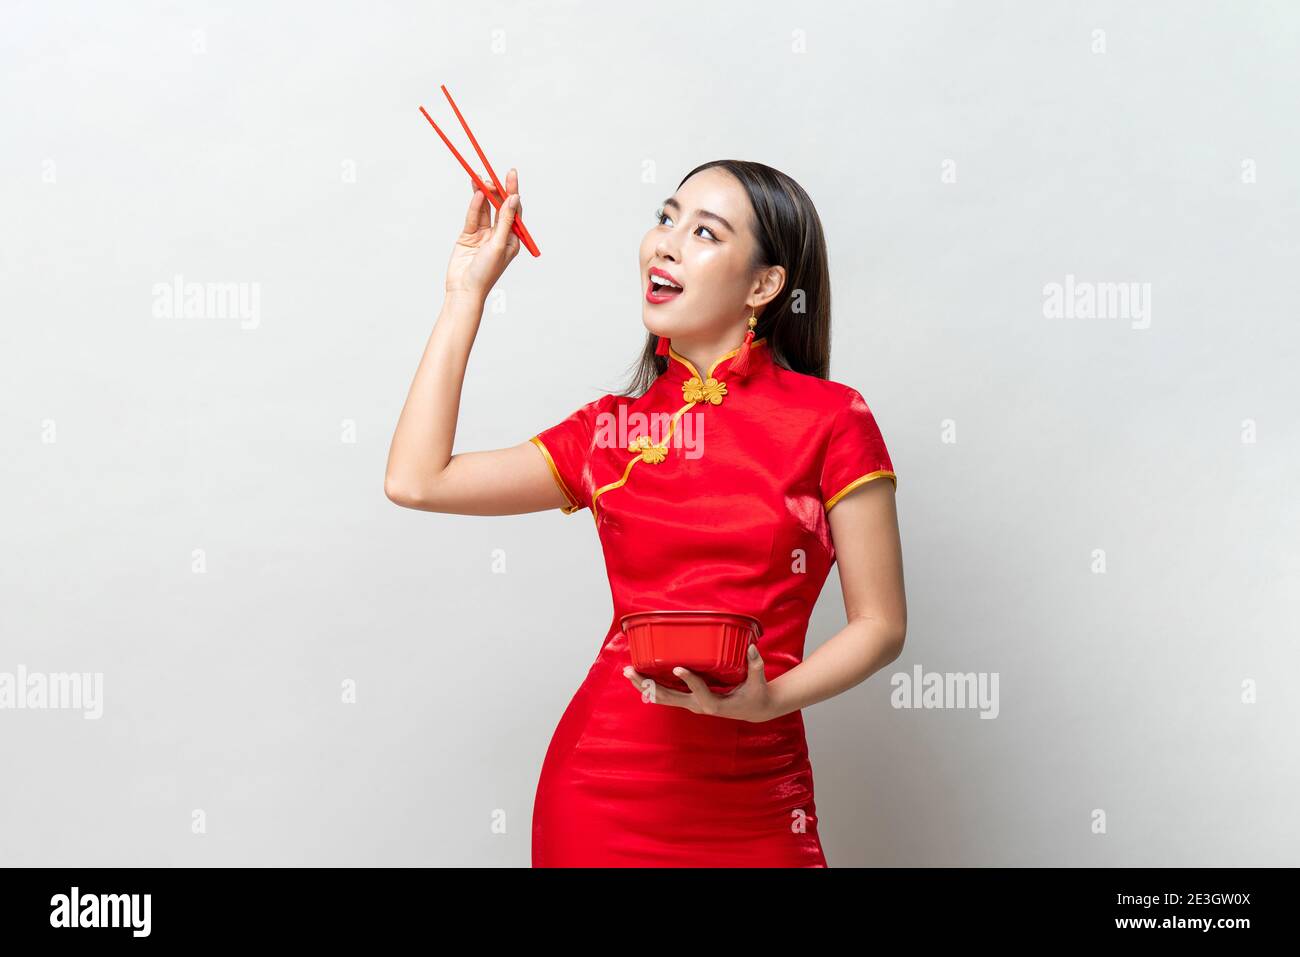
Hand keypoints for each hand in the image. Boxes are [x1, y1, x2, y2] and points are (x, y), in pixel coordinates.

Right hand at [444, 167, 523, 300]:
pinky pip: (473, 217)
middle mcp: (499, 235)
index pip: (514, 210)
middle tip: (490, 175)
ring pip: (484, 209)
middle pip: (499, 206)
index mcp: (513, 239)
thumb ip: (506, 220)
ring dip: (483, 194)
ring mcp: (483, 235)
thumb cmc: (485, 273)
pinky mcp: (469, 235)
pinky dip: (474, 205)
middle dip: (496, 190)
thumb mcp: (498, 245)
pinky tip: (476, 193)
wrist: (464, 289)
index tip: (510, 174)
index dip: (512, 191)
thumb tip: (514, 198)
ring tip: (479, 178)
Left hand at [622, 643, 777, 722]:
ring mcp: (691, 704)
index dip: (689, 680)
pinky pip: (667, 695)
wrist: (754, 710)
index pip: (700, 691)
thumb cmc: (756, 694)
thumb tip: (751, 647)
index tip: (678, 668)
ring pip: (663, 697)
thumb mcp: (758, 682)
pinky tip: (640, 677)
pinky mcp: (689, 700)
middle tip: (632, 671)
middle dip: (649, 684)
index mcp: (715, 703)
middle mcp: (699, 705)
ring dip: (645, 686)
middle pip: (669, 698)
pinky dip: (652, 686)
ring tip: (629, 672)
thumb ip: (755, 665)